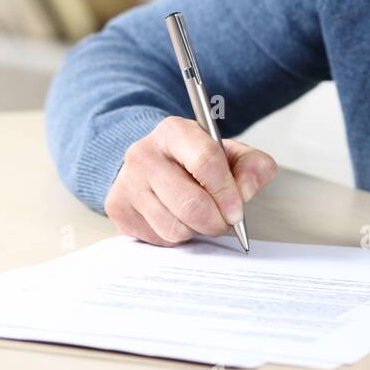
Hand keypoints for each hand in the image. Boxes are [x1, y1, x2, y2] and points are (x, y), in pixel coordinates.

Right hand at [105, 116, 276, 245]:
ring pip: (174, 227)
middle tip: (223, 222)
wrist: (151, 163)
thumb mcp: (228, 153)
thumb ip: (252, 166)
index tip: (237, 211)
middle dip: (215, 221)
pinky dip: (175, 237)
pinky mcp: (117, 208)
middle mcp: (144, 153)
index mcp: (175, 131)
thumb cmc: (194, 160)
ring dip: (195, 231)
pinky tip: (175, 218)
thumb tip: (246, 190)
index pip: (206, 161)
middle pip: (190, 203)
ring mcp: (126, 182)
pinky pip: (158, 239)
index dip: (227, 192)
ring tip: (197, 216)